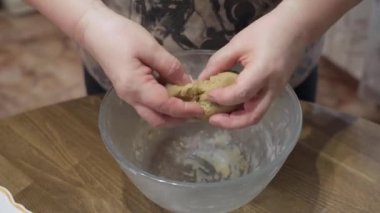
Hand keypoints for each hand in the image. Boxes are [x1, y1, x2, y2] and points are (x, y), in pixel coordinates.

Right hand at [78, 5, 202, 126]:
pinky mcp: (130, 91)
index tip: (202, 109)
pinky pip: (150, 105)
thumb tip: (188, 83)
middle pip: (159, 120)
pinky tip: (176, 93)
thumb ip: (170, 67)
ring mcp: (129, 97)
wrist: (95, 31)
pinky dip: (165, 105)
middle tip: (198, 108)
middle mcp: (131, 98)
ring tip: (190, 102)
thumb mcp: (150, 48)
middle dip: (180, 119)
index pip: (166, 107)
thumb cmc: (121, 36)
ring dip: (173, 114)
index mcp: (136, 88)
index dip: (185, 110)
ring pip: (154, 115)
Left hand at [199, 6, 308, 128]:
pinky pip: (258, 107)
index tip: (206, 95)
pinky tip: (229, 106)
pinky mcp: (275, 92)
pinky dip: (242, 111)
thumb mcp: (238, 43)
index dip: (221, 98)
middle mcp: (272, 88)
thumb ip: (218, 62)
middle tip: (210, 118)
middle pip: (251, 116)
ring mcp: (276, 92)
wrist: (297, 28)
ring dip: (236, 119)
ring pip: (256, 115)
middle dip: (229, 122)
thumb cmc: (267, 31)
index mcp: (263, 72)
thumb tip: (202, 79)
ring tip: (217, 114)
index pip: (240, 94)